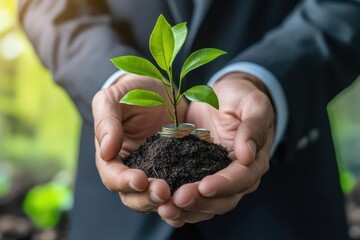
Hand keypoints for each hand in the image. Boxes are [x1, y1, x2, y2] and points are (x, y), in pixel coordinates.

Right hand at [92, 73, 186, 212]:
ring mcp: (155, 172)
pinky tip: (195, 199)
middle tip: (164, 192)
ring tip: (180, 197)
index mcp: (112, 156)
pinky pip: (178, 188)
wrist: (160, 90)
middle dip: (146, 198)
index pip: (112, 176)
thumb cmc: (132, 92)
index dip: (123, 181)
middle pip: (133, 196)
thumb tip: (106, 152)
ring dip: (165, 202)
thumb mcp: (113, 99)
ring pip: (155, 198)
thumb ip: (106, 122)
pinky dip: (183, 199)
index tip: (140, 179)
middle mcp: (132, 169)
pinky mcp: (175, 170)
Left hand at [157, 73, 274, 225]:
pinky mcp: (197, 176)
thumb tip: (248, 155)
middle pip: (223, 199)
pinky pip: (190, 197)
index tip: (204, 186)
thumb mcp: (253, 104)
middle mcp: (237, 176)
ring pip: (205, 204)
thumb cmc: (240, 97)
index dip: (224, 185)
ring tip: (165, 208)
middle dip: (201, 202)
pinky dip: (178, 206)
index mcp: (253, 161)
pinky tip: (160, 207)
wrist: (222, 97)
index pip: (241, 179)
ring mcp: (216, 179)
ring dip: (186, 210)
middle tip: (177, 199)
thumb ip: (254, 127)